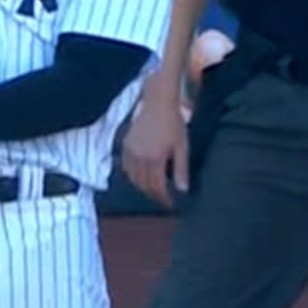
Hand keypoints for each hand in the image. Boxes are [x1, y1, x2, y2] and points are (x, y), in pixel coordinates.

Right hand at [120, 86, 188, 206]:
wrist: (158, 102)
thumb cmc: (173, 123)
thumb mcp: (182, 146)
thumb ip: (181, 169)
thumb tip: (183, 190)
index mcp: (155, 159)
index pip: (157, 187)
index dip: (164, 198)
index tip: (171, 204)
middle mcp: (139, 158)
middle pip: (144, 185)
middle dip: (154, 195)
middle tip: (163, 199)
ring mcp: (129, 152)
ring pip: (133, 178)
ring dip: (142, 187)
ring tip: (153, 190)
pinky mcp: (125, 146)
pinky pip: (126, 168)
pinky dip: (132, 176)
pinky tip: (141, 177)